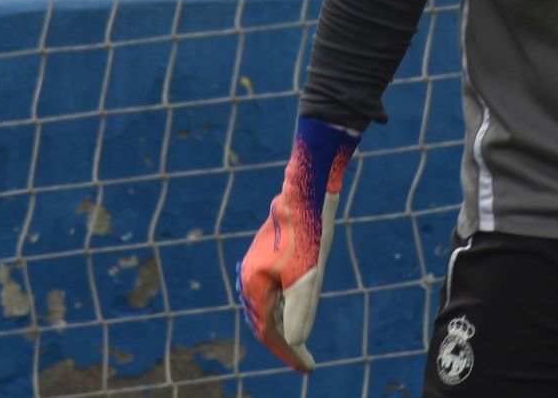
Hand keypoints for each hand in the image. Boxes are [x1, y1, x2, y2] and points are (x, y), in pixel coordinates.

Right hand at [235, 116, 359, 371]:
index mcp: (254, 285)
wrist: (307, 189)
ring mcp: (255, 265)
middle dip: (283, 345)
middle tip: (304, 362)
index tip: (308, 369)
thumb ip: (300, 310)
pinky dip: (280, 306)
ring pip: (266, 306)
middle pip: (263, 321)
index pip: (269, 332)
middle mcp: (248, 276)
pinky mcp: (266, 254)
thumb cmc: (309, 232)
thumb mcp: (309, 275)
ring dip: (280, 326)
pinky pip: (270, 290)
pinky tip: (291, 309)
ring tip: (297, 344)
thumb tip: (294, 343)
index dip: (288, 354)